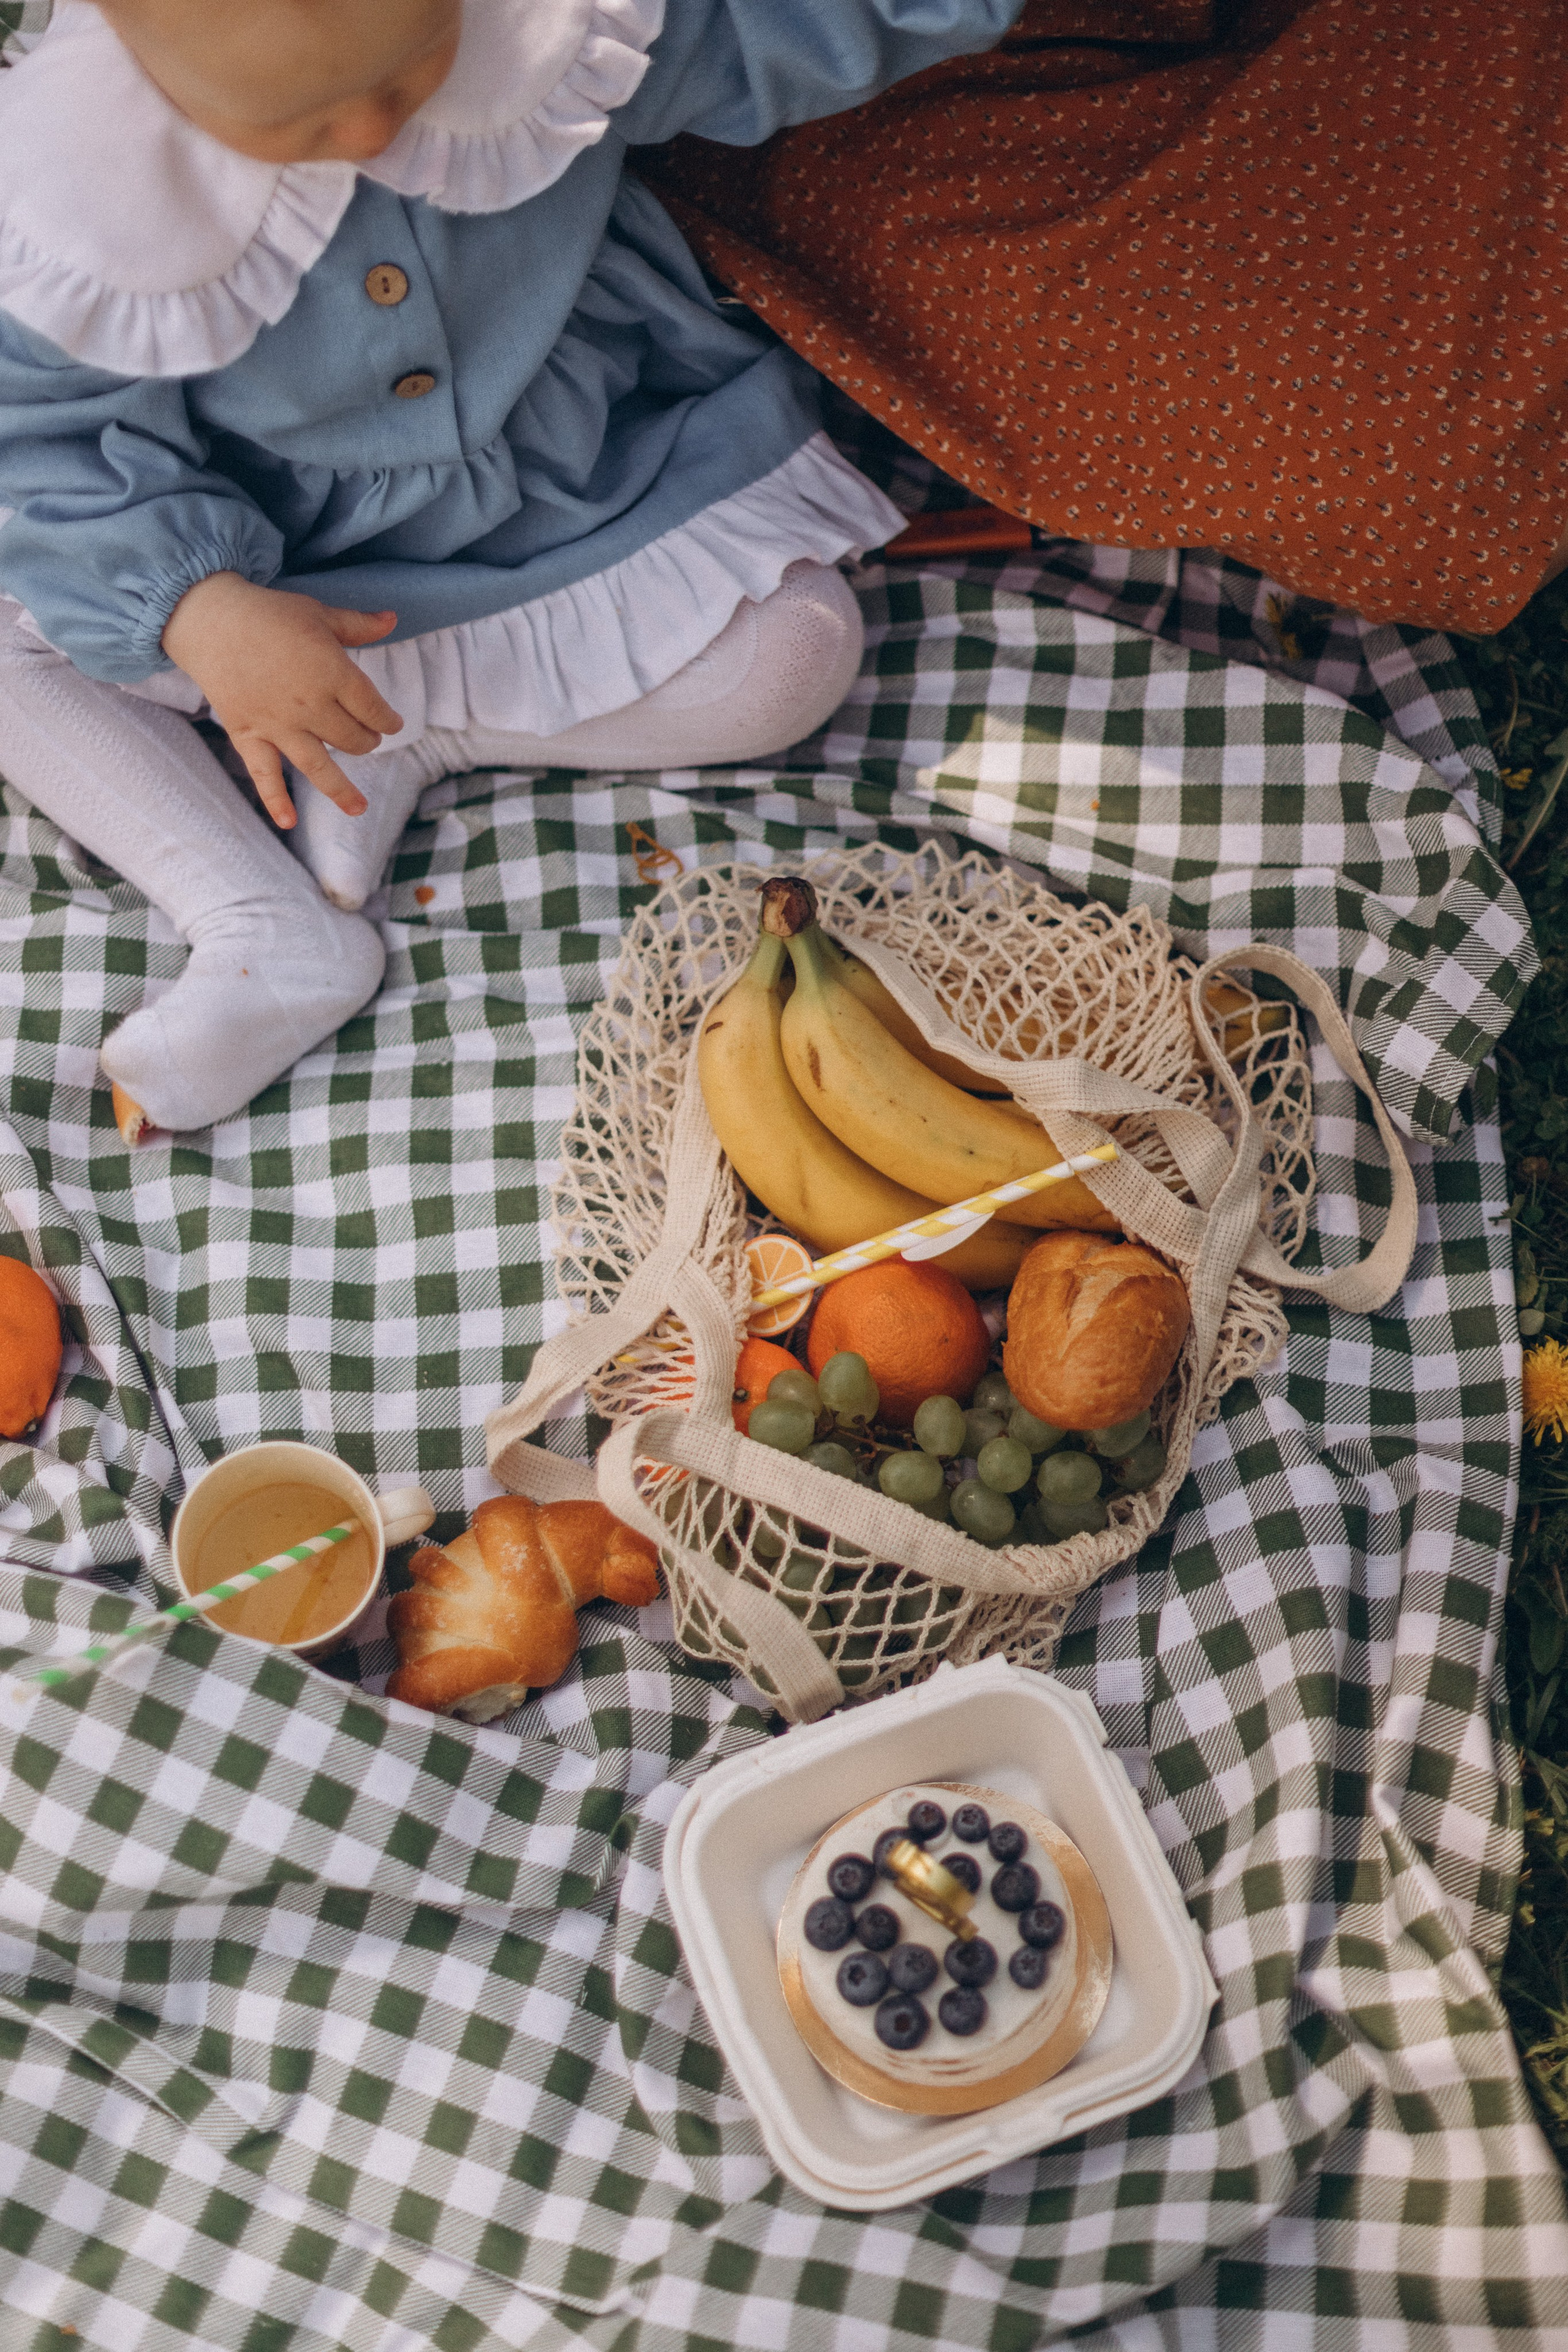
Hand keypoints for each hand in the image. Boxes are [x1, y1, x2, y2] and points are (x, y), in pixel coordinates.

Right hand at [161, 572, 403, 825]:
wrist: (209, 618)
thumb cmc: (269, 613)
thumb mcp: (319, 613)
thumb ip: (359, 625)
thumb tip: (393, 619)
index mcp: (333, 673)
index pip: (373, 709)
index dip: (387, 720)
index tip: (391, 724)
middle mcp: (310, 706)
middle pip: (351, 739)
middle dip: (365, 742)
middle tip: (365, 739)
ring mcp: (278, 725)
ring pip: (319, 766)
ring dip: (342, 790)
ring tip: (360, 808)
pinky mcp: (249, 735)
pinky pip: (264, 774)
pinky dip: (275, 799)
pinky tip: (288, 822)